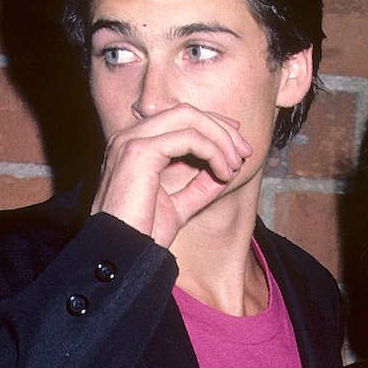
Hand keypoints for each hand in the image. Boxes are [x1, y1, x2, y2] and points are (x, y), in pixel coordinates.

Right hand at [90, 104, 252, 247]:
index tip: (237, 147)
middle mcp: (129, 137)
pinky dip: (213, 152)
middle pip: (187, 113)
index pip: (179, 120)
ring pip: (189, 118)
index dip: (212, 127)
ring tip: (236, 165)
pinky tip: (224, 172)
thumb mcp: (177, 208)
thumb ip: (197, 187)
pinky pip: (189, 138)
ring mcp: (132, 140)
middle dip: (221, 128)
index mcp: (135, 146)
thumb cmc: (142, 236)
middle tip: (245, 152)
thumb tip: (225, 172)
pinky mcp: (140, 151)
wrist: (123, 255)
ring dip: (221, 139)